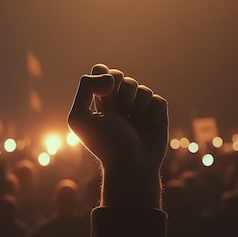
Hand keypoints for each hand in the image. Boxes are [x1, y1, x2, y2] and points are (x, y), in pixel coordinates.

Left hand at [68, 63, 168, 207]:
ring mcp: (140, 106)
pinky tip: (146, 127)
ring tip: (132, 125)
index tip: (104, 92)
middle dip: (120, 94)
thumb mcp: (80, 118)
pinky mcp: (157, 113)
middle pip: (121, 76)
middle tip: (117, 114)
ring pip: (142, 88)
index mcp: (99, 100)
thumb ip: (84, 89)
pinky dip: (151, 114)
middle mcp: (119, 100)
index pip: (101, 70)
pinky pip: (157, 99)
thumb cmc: (104, 144)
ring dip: (136, 108)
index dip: (104, 76)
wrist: (130, 166)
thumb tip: (108, 77)